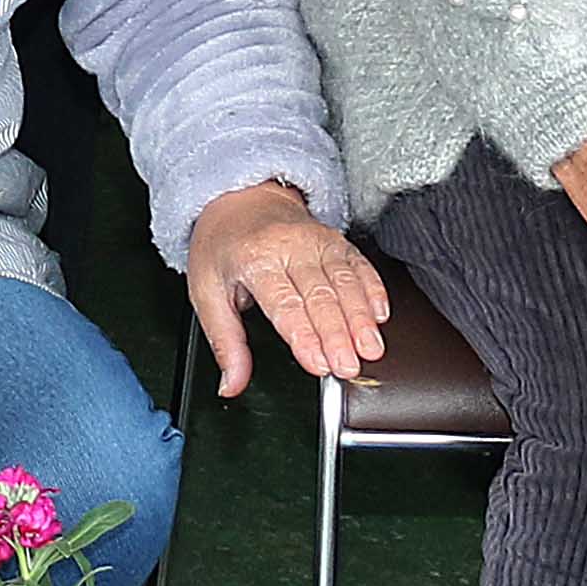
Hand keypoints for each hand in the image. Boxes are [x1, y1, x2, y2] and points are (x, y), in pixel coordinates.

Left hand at [188, 180, 388, 392]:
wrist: (241, 200)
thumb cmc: (223, 248)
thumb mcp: (206, 292)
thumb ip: (225, 343)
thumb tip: (231, 384)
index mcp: (253, 258)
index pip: (284, 304)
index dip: (304, 337)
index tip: (318, 364)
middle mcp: (289, 246)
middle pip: (319, 296)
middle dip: (338, 335)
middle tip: (349, 366)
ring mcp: (316, 240)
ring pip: (345, 281)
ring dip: (360, 318)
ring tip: (371, 348)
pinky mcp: (336, 240)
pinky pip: (359, 265)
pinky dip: (373, 290)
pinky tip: (380, 314)